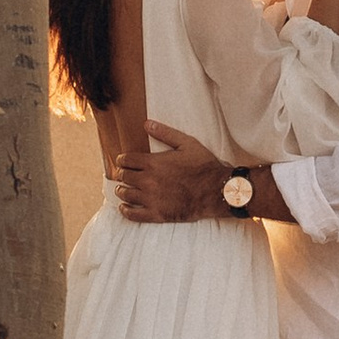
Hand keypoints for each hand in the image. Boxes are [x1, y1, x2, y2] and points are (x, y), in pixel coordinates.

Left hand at [115, 123, 229, 222]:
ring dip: (122, 191)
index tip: (122, 162)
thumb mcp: (187, 143)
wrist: (216, 191)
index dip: (122, 160)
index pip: (126, 160)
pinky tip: (125, 207)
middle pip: (124, 177)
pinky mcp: (156, 214)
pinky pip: (133, 214)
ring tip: (122, 189)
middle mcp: (148, 180)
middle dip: (122, 174)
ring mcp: (151, 199)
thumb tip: (147, 123)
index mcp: (153, 162)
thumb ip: (165, 133)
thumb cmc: (203, 166)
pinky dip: (126, 211)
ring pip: (126, 194)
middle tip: (123, 175)